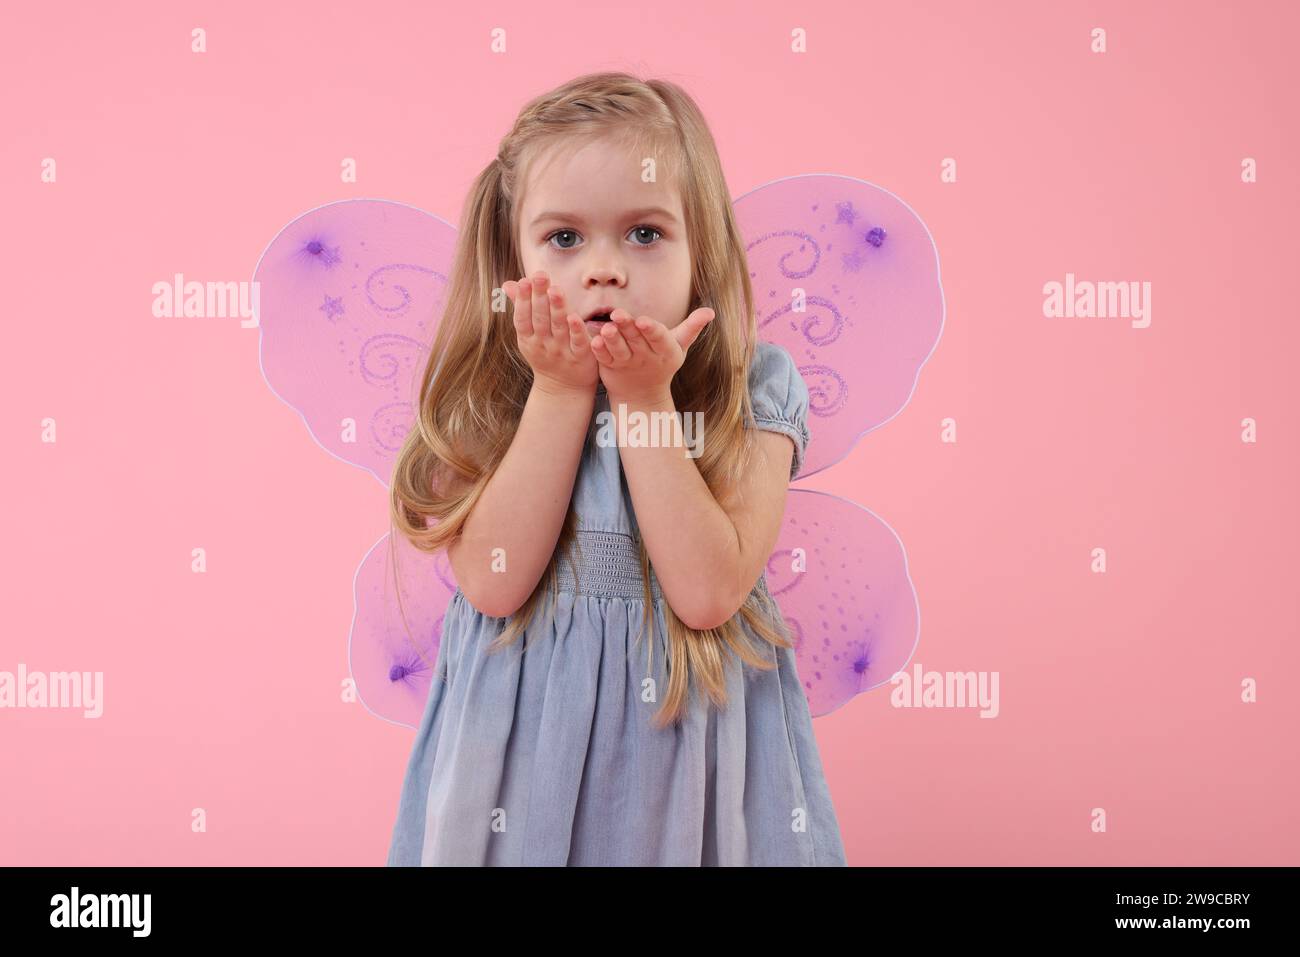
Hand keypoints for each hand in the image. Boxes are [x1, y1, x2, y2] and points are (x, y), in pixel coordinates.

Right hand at [503, 270, 597, 394]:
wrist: (563, 388)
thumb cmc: (546, 354)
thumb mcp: (529, 334)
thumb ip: (522, 307)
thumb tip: (508, 284)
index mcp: (528, 338)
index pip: (523, 317)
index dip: (522, 300)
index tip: (524, 280)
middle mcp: (543, 344)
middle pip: (540, 318)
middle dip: (539, 296)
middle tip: (540, 276)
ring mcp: (561, 351)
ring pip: (558, 327)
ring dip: (557, 308)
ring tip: (556, 290)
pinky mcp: (580, 357)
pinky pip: (578, 342)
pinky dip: (576, 330)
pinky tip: (574, 317)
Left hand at [589, 306, 714, 402]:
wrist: (642, 393)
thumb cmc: (663, 361)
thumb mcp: (679, 346)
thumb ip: (692, 327)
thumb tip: (711, 311)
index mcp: (665, 350)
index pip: (659, 337)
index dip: (651, 329)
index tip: (643, 320)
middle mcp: (646, 357)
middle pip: (636, 339)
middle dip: (627, 326)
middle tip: (617, 313)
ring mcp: (627, 362)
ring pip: (619, 349)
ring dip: (611, 339)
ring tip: (605, 328)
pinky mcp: (610, 366)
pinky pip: (604, 358)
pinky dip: (599, 350)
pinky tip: (593, 340)